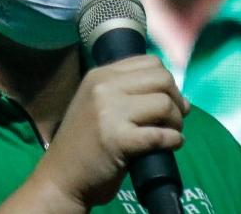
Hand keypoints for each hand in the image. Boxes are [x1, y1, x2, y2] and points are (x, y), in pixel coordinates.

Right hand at [0, 54, 190, 212]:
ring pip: (164, 104)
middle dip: (177, 100)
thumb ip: (130, 93)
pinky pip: (160, 134)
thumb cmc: (84, 144)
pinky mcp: (117, 140)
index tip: (169, 101)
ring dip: (176, 122)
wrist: (60, 178)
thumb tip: (180, 98)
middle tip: (174, 119)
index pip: (150, 62)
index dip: (167, 82)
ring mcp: (109, 113)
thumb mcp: (100, 105)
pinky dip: (173, 141)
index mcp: (100, 75)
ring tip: (170, 133)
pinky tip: (170, 146)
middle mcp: (103, 87)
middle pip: (162, 79)